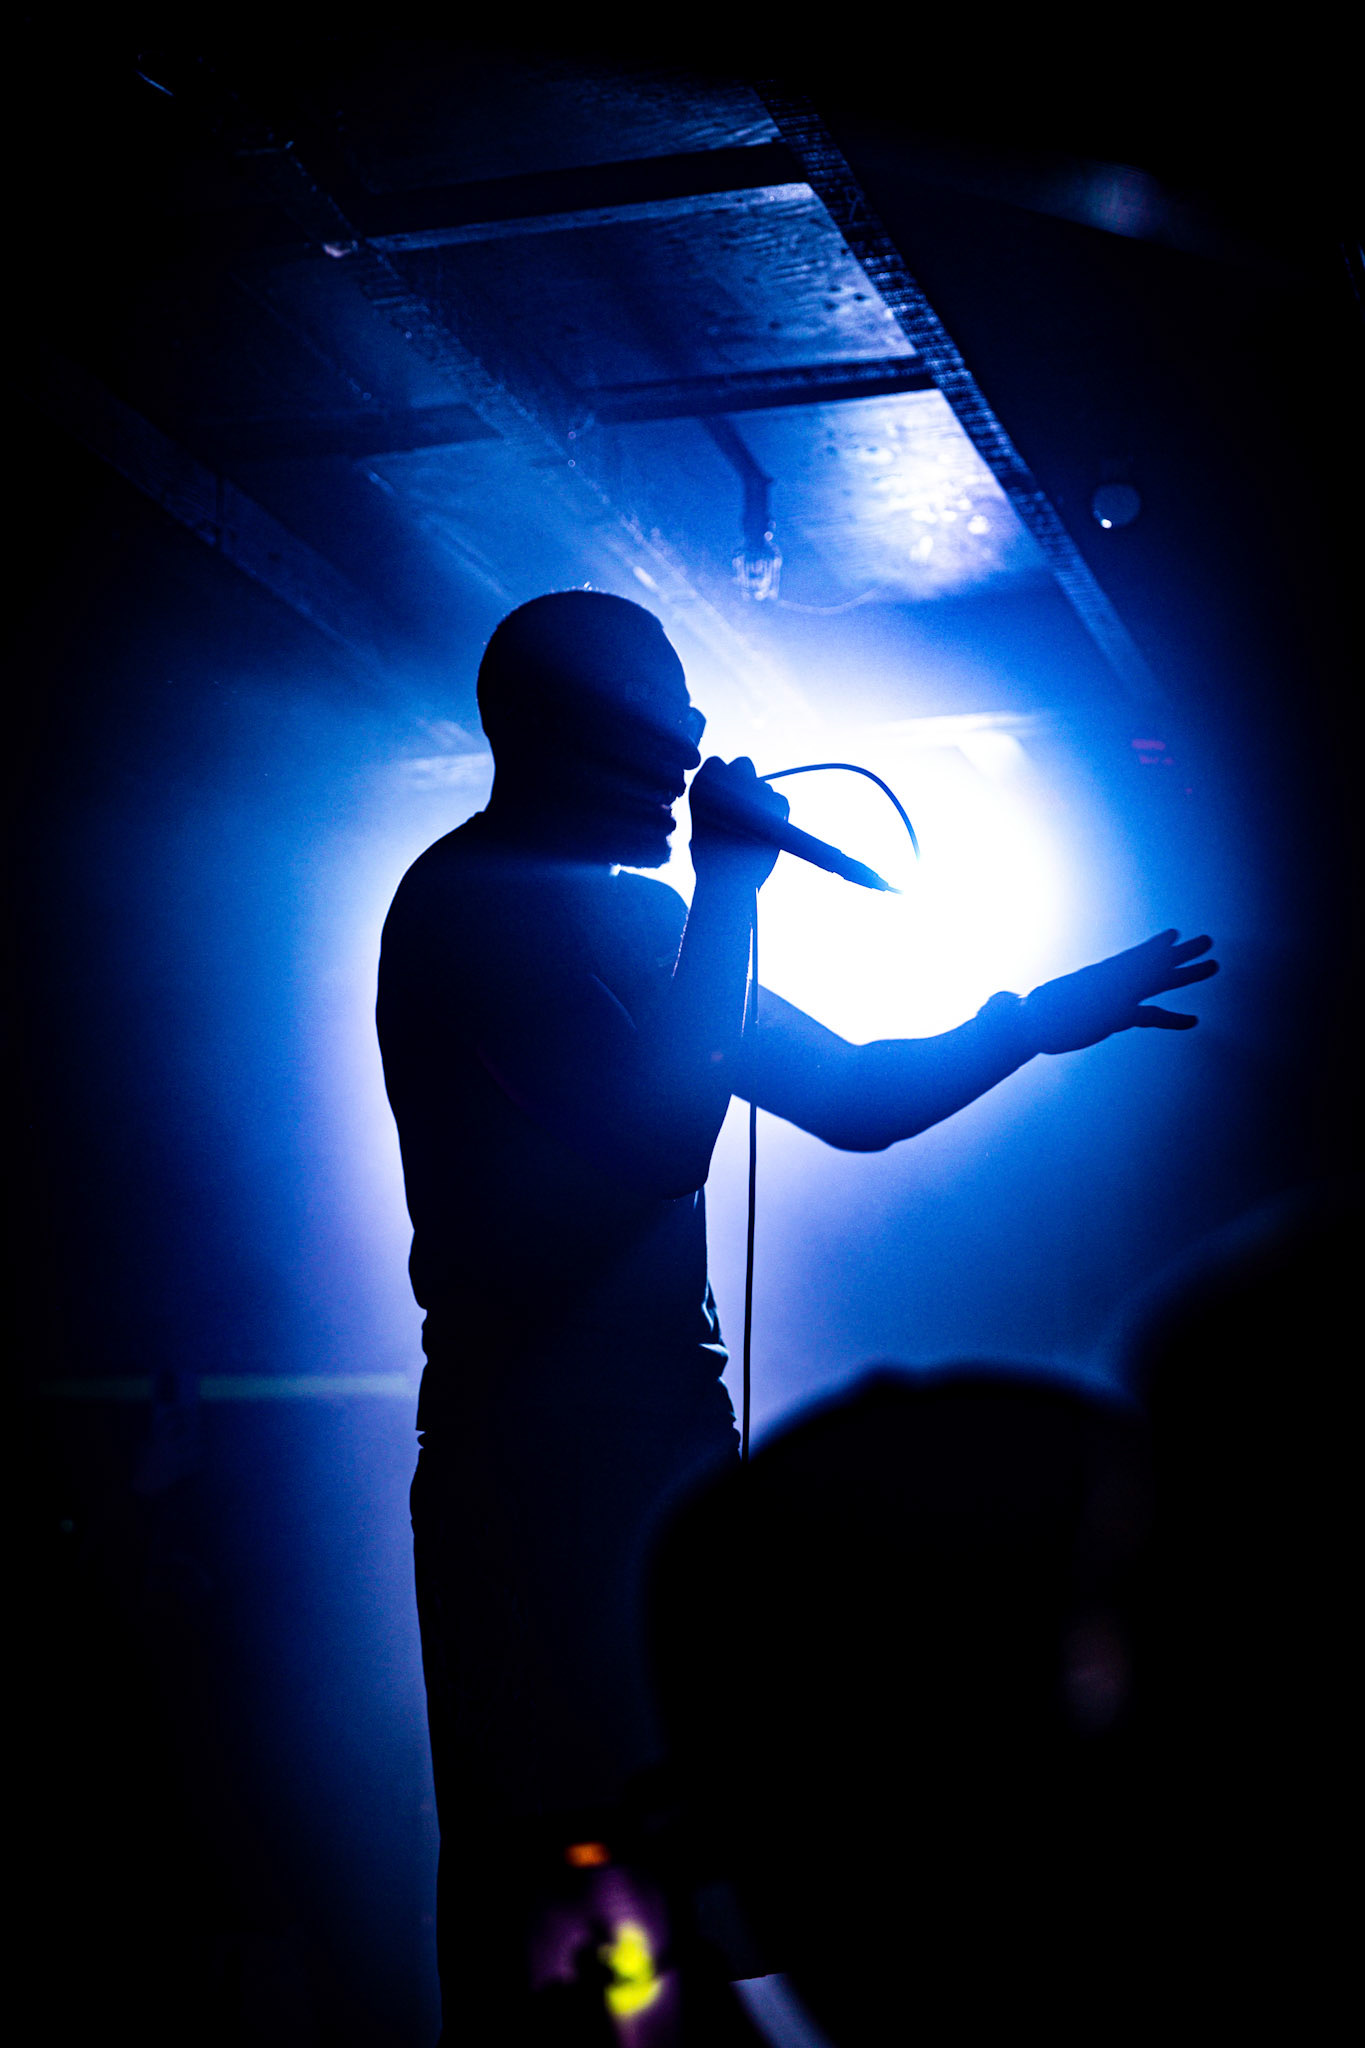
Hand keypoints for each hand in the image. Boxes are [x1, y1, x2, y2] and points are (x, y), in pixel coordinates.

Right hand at [688, 755, 789, 890]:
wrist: (727, 880)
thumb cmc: (710, 861)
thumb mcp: (702, 828)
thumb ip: (716, 808)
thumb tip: (732, 803)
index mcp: (704, 783)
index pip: (717, 764)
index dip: (723, 779)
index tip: (725, 798)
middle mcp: (729, 777)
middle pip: (744, 764)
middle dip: (746, 780)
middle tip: (746, 808)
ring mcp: (755, 787)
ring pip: (764, 787)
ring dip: (762, 804)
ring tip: (754, 833)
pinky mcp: (777, 802)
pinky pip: (781, 801)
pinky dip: (778, 815)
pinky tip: (768, 835)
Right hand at [1023, 930, 1218, 1053]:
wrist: (1026, 1022)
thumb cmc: (1033, 1015)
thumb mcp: (1048, 1004)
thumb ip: (1053, 1000)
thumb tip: (1018, 1002)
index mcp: (1096, 978)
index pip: (1130, 959)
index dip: (1154, 948)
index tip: (1172, 935)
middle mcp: (1110, 981)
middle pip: (1152, 963)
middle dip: (1180, 953)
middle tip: (1207, 940)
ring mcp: (1115, 995)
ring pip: (1159, 979)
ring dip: (1187, 971)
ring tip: (1214, 964)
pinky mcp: (1117, 1014)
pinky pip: (1151, 1014)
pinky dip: (1173, 1018)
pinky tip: (1194, 1020)